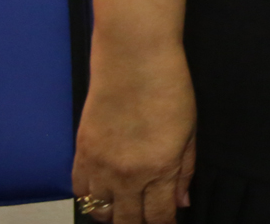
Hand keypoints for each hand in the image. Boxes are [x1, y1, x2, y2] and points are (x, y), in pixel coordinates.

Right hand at [72, 43, 196, 223]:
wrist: (133, 60)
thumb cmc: (170, 90)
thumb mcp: (190, 131)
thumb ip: (184, 171)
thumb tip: (181, 204)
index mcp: (160, 170)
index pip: (157, 217)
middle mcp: (127, 176)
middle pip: (127, 221)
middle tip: (145, 219)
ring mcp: (100, 167)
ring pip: (99, 211)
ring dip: (112, 215)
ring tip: (124, 210)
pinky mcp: (80, 153)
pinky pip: (79, 191)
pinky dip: (90, 198)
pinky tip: (102, 194)